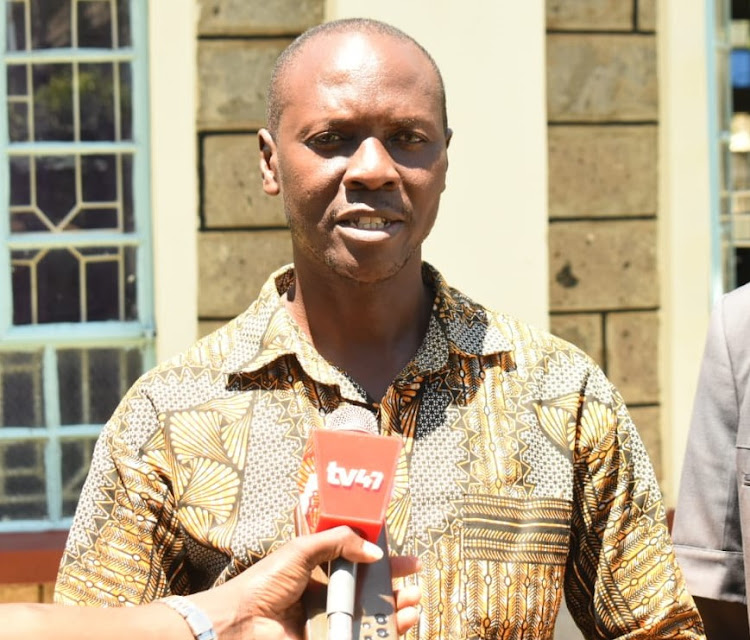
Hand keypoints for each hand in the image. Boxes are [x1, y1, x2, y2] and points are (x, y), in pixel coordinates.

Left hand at [190, 526, 420, 639]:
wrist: (241, 622)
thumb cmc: (265, 583)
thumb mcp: (302, 551)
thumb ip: (338, 542)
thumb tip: (373, 551)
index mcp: (319, 572)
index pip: (358, 565)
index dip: (382, 562)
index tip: (404, 561)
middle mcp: (326, 598)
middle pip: (369, 593)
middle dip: (395, 589)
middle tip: (415, 585)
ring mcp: (328, 624)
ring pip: (370, 618)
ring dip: (395, 612)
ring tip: (412, 605)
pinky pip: (360, 637)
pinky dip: (382, 633)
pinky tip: (397, 625)